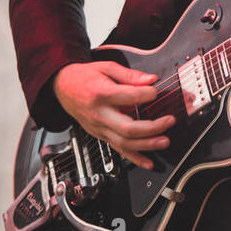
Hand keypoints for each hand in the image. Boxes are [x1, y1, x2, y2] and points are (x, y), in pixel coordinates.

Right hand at [53, 60, 175, 168]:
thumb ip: (129, 75)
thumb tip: (150, 80)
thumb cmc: (84, 77)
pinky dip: (134, 158)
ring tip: (164, 141)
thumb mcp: (106, 67)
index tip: (156, 92)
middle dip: (152, 128)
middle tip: (169, 121)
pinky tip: (148, 162)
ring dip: (147, 145)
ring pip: (124, 143)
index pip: (129, 97)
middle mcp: (99, 114)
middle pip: (127, 128)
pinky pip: (118, 150)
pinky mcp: (99, 135)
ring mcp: (98, 128)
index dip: (148, 94)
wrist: (62, 87)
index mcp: (101, 94)